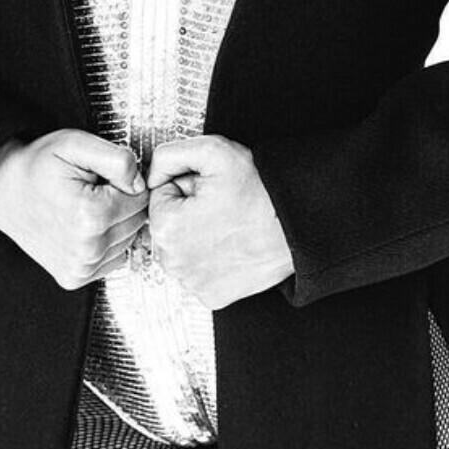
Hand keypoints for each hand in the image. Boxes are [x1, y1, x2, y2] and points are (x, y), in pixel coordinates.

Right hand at [0, 129, 148, 290]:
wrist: (2, 189)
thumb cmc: (37, 165)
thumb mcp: (76, 144)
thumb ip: (117, 158)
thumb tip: (141, 182)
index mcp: (90, 215)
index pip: (141, 197)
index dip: (125, 181)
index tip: (102, 176)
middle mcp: (87, 248)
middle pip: (137, 220)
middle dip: (121, 201)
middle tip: (92, 189)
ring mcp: (80, 267)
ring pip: (128, 239)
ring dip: (114, 222)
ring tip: (85, 206)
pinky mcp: (75, 277)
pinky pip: (114, 257)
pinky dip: (106, 241)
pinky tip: (84, 225)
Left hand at [146, 135, 294, 309]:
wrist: (297, 224)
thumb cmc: (261, 190)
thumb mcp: (212, 151)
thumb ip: (169, 155)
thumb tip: (151, 175)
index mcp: (167, 226)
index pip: (161, 195)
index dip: (187, 185)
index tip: (210, 189)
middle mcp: (174, 262)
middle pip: (170, 223)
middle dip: (189, 211)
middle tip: (221, 206)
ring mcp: (193, 283)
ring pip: (183, 248)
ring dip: (198, 236)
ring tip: (229, 225)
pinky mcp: (211, 297)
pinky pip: (199, 272)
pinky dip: (211, 260)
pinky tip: (232, 247)